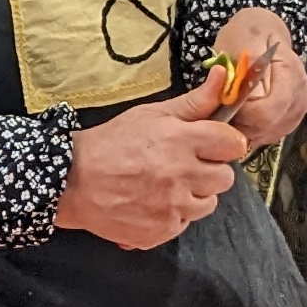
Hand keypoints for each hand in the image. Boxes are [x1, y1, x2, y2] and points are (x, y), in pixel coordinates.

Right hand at [56, 92, 248, 247]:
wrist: (73, 182)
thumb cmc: (112, 143)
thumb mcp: (151, 114)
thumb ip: (194, 101)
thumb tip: (224, 75)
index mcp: (181, 140)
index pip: (233, 144)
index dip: (224, 143)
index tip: (212, 144)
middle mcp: (181, 175)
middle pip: (225, 177)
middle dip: (209, 170)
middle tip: (184, 165)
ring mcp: (173, 207)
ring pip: (208, 203)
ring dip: (194, 194)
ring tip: (166, 185)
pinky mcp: (163, 230)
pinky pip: (185, 223)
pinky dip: (174, 214)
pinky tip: (153, 202)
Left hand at [199, 7, 306, 151]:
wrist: (263, 35)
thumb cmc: (249, 33)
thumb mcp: (244, 38)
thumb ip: (247, 65)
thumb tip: (245, 94)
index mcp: (291, 75)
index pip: (268, 112)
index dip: (242, 114)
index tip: (224, 102)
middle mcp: (300, 96)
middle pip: (268, 127)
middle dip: (240, 123)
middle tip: (221, 107)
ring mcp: (297, 110)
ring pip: (267, 135)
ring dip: (244, 128)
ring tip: (231, 108)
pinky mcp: (290, 119)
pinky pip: (267, 135)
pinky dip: (250, 130)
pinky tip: (240, 114)